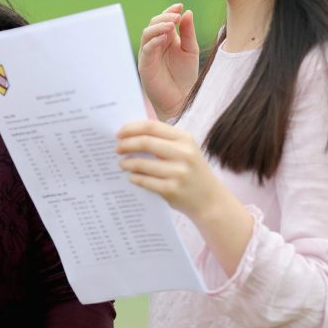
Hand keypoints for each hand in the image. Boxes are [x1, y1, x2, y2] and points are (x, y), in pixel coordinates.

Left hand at [117, 120, 255, 276]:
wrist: (210, 200)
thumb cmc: (192, 172)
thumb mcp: (185, 150)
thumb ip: (163, 140)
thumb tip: (130, 134)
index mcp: (185, 139)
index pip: (151, 126)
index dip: (131, 128)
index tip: (119, 133)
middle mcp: (183, 153)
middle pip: (145, 142)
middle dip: (126, 144)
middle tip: (117, 149)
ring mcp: (178, 172)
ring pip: (143, 163)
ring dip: (127, 163)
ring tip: (121, 164)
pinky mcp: (172, 190)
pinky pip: (145, 181)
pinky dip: (135, 178)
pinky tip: (132, 177)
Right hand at [138, 4, 198, 120]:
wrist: (181, 99)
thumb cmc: (186, 76)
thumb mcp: (190, 50)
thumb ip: (188, 32)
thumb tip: (187, 12)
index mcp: (167, 38)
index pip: (164, 20)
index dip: (170, 11)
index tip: (180, 5)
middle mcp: (156, 44)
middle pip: (154, 24)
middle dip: (164, 17)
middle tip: (176, 16)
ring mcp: (149, 54)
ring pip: (147, 34)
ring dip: (158, 27)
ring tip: (171, 24)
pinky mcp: (145, 64)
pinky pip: (146, 49)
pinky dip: (154, 41)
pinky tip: (165, 38)